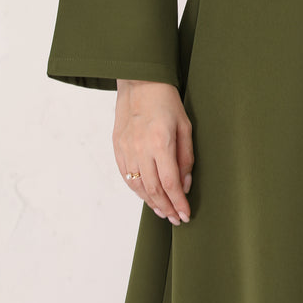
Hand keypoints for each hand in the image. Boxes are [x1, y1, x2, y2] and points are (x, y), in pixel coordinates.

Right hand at [113, 80, 193, 223]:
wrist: (139, 82)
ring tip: (163, 212)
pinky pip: (126, 177)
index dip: (178, 203)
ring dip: (152, 203)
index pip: (170, 183)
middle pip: (153, 190)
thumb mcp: (185, 126)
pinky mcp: (117, 148)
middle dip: (166, 208)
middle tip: (176, 219)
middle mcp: (141, 149)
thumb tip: (185, 185)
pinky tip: (147, 196)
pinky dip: (137, 190)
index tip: (185, 215)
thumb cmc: (166, 101)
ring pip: (138, 187)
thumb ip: (185, 158)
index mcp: (161, 143)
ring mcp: (126, 150)